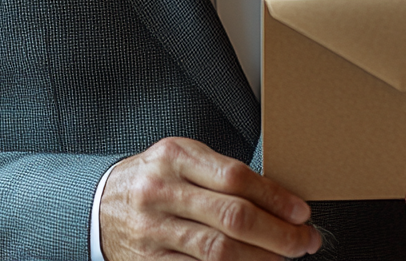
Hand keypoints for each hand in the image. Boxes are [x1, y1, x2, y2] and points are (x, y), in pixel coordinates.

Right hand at [100, 137, 320, 260]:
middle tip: (305, 241)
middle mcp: (162, 191)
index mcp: (176, 155)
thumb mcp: (183, 157)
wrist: (99, 202)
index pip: (236, 177)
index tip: (302, 212)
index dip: (275, 197)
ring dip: (260, 259)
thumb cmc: (155, 175)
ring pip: (218, 252)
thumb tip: (277, 198)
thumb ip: (222, 172)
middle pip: (232, 218)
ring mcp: (152, 231)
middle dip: (277, 234)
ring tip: (285, 258)